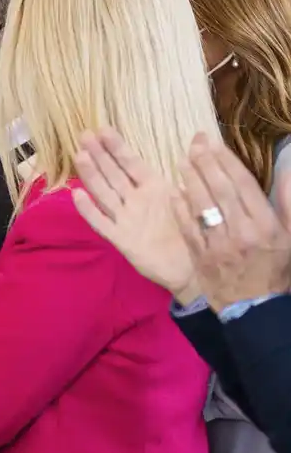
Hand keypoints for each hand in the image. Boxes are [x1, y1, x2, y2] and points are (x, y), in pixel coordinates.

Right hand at [72, 127, 196, 298]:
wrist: (196, 268)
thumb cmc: (197, 231)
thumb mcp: (197, 195)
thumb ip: (194, 168)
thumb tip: (204, 135)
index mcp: (154, 189)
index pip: (131, 163)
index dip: (117, 147)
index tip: (103, 129)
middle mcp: (136, 201)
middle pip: (113, 174)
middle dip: (99, 155)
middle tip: (84, 135)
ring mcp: (126, 219)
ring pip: (104, 193)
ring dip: (92, 175)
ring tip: (80, 155)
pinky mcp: (121, 239)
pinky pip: (102, 223)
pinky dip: (89, 210)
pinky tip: (77, 196)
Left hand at [173, 134, 290, 310]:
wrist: (256, 309)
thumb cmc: (277, 270)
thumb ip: (290, 203)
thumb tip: (288, 169)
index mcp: (266, 226)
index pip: (243, 186)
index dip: (227, 162)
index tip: (215, 144)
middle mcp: (242, 233)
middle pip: (220, 191)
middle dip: (206, 164)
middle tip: (194, 144)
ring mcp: (219, 246)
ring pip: (202, 206)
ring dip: (190, 181)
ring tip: (182, 161)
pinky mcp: (201, 257)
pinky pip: (188, 228)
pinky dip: (180, 209)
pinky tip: (174, 192)